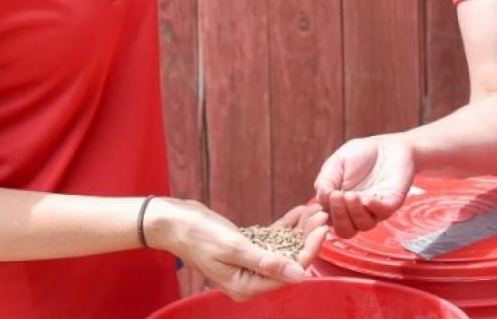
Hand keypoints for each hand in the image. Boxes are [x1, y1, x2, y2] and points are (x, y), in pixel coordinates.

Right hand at [146, 198, 309, 301]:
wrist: (173, 221)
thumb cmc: (198, 235)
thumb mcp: (235, 248)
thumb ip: (268, 263)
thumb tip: (300, 275)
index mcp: (246, 287)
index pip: (288, 272)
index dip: (308, 251)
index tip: (323, 229)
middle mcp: (249, 280)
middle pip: (288, 260)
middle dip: (307, 237)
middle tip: (322, 214)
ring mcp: (248, 265)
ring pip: (282, 248)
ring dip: (299, 230)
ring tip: (314, 209)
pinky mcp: (246, 249)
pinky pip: (271, 240)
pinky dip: (284, 226)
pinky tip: (298, 211)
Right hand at [313, 134, 414, 237]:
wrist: (386, 145)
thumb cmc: (359, 154)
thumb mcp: (336, 163)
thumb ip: (326, 180)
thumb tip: (321, 198)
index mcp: (340, 206)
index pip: (328, 221)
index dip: (322, 216)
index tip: (322, 200)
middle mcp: (357, 212)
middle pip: (345, 230)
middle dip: (339, 216)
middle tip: (336, 196)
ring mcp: (375, 210)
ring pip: (364, 225)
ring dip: (354, 212)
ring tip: (350, 194)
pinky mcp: (392, 202)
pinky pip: (383, 212)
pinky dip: (374, 208)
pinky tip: (366, 198)